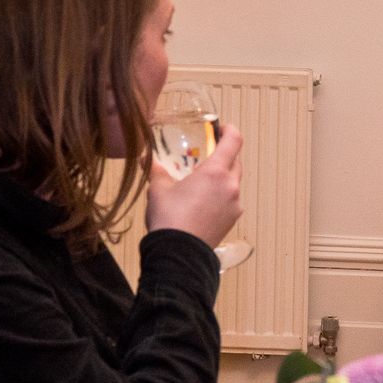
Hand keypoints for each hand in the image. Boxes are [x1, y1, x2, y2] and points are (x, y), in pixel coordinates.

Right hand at [146, 121, 243, 248]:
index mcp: (216, 172)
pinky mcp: (233, 219)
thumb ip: (157, 170)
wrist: (178, 254)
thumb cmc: (169, 218)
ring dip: (222, 178)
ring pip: (234, 182)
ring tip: (201, 183)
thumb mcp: (159, 189)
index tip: (221, 128)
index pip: (234, 141)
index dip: (230, 131)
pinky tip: (203, 203)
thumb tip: (147, 157)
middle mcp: (231, 185)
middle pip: (235, 162)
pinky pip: (231, 200)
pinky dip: (221, 195)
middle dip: (224, 155)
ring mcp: (235, 204)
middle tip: (207, 155)